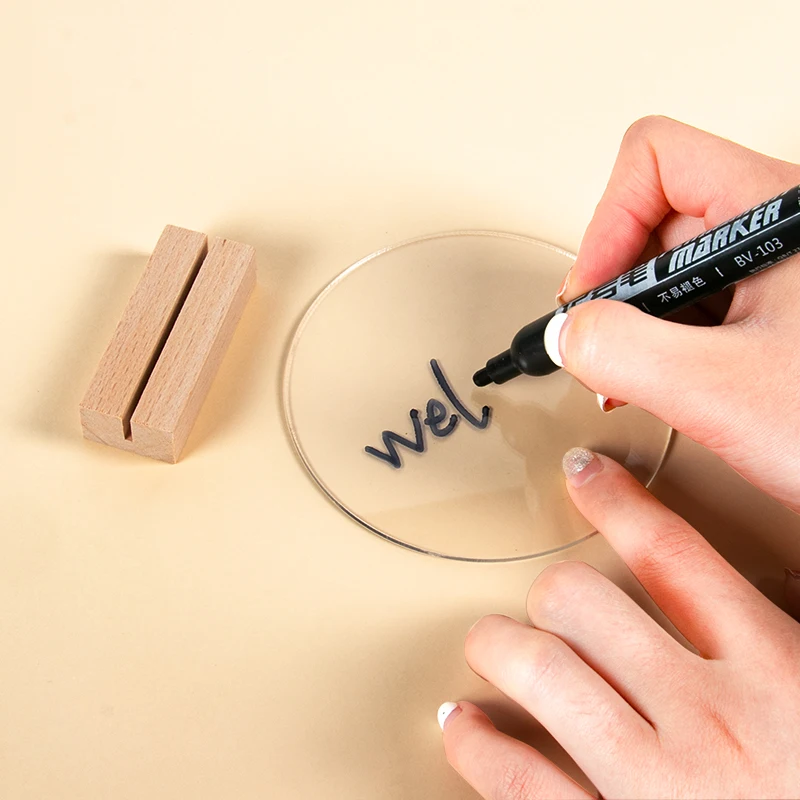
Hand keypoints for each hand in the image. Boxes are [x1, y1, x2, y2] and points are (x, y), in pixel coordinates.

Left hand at [439, 449, 799, 798]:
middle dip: (549, 592)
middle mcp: (709, 717)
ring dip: (499, 647)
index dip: (618, 500)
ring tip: (490, 646)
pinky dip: (475, 744)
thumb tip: (751, 587)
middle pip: (584, 604)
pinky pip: (517, 780)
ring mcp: (655, 784)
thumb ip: (784, 636)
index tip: (584, 474)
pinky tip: (463, 725)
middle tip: (541, 602)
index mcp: (776, 672)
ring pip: (540, 671)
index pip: (674, 554)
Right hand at [551, 117, 799, 512]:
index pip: (656, 160)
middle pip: (658, 218)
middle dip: (617, 290)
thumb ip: (623, 353)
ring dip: (641, 324)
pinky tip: (671, 382)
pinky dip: (671, 343)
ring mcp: (785, 270)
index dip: (606, 225)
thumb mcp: (723, 391)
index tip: (590, 295)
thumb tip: (570, 333)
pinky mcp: (783, 308)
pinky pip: (703, 303)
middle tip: (602, 347)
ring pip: (676, 266)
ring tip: (636, 376)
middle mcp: (784, 229)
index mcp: (779, 214)